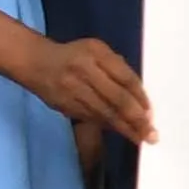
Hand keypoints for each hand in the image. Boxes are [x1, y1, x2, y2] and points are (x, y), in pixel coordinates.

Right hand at [38, 37, 156, 145]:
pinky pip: (92, 118)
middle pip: (116, 99)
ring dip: (124, 128)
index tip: (152, 113)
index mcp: (95, 54)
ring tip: (140, 138)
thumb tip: (139, 95)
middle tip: (151, 135)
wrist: (36, 63)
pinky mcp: (66, 106)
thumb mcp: (97, 50)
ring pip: (104, 113)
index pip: (125, 78)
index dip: (140, 98)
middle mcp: (83, 73)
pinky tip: (121, 132)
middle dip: (136, 119)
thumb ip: (118, 67)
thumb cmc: (75, 55)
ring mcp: (73, 92)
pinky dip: (109, 125)